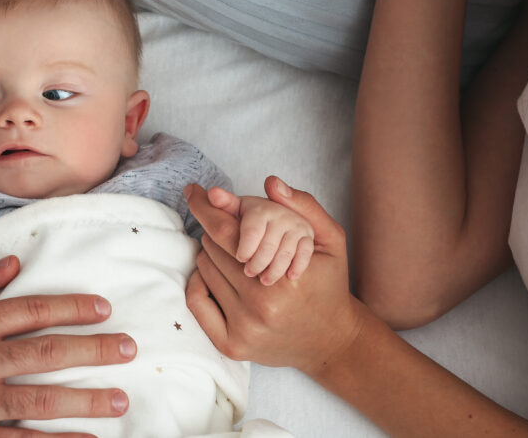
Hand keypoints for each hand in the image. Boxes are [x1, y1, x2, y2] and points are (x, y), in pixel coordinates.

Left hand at [185, 178, 365, 374]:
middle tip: (233, 233)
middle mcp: (261, 304)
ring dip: (212, 255)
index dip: (207, 206)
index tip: (194, 190)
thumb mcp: (331, 240)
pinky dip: (199, 281)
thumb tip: (270, 182)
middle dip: (220, 232)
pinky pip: (197, 300)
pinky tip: (214, 274)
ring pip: (205, 268)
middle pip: (213, 247)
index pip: (228, 231)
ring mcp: (244, 328)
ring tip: (233, 255)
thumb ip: (304, 206)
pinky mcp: (231, 345)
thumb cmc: (328, 285)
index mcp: (283, 277)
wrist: (332, 341)